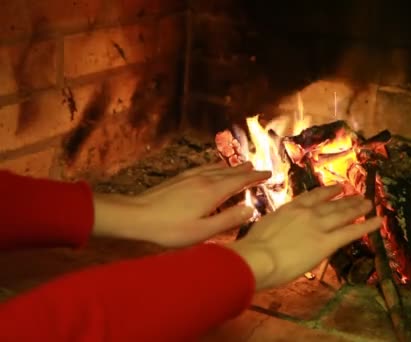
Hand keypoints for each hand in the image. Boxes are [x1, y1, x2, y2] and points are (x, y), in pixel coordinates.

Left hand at [93, 162, 270, 246]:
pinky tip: (213, 167)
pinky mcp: (179, 179)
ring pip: (217, 168)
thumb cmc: (169, 229)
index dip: (256, 177)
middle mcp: (204, 179)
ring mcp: (190, 177)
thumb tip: (251, 208)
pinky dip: (215, 166)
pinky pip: (204, 167)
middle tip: (259, 169)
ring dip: (232, 167)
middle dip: (246, 171)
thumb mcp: (203, 232)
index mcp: (213, 192)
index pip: (240, 181)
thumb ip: (229, 220)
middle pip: (230, 172)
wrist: (135, 216)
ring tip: (242, 165)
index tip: (269, 174)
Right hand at [226, 185, 381, 289]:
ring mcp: (319, 225)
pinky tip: (378, 221)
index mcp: (290, 207)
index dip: (326, 192)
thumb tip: (278, 231)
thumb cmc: (253, 248)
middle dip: (345, 199)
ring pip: (343, 214)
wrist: (258, 258)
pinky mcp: (328, 242)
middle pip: (331, 203)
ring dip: (357, 207)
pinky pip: (352, 231)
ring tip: (368, 203)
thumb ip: (277, 226)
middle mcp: (308, 212)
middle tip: (357, 194)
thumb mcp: (264, 227)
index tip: (336, 189)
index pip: (313, 197)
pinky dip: (367, 225)